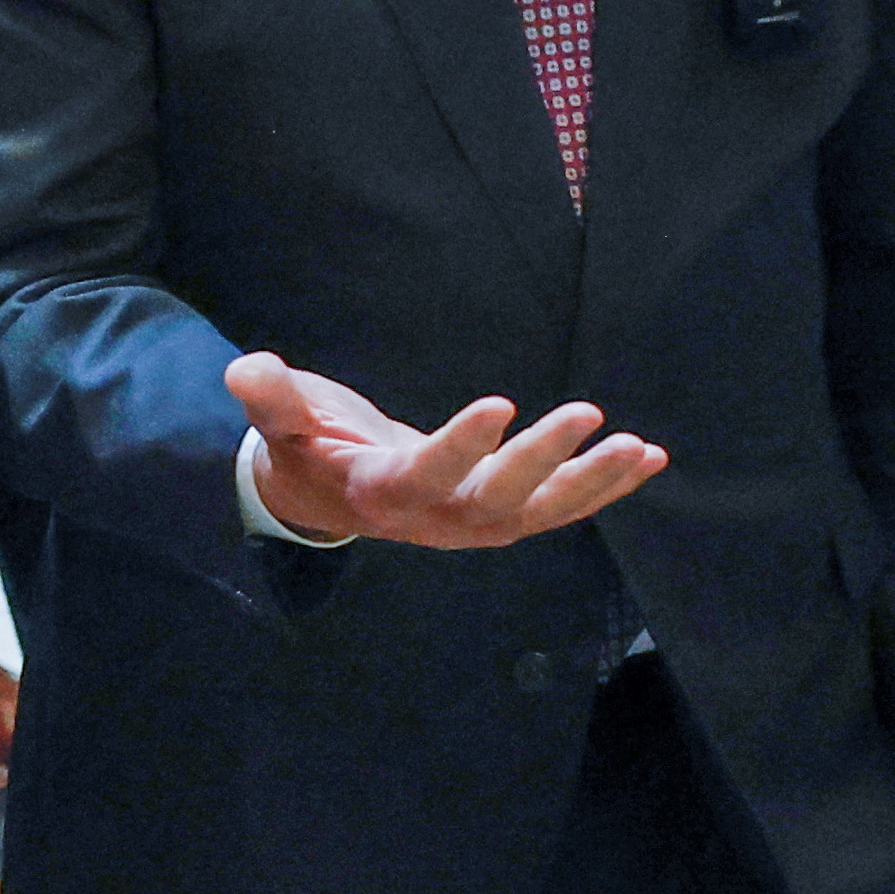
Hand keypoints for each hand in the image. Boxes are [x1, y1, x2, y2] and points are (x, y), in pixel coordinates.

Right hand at [231, 350, 662, 547]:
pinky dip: (606, 487)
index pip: (427, 472)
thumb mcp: (284, 423)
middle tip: (589, 415)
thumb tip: (243, 368)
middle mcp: (436, 519)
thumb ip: (270, 399)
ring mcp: (474, 524)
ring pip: (541, 512)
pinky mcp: (502, 517)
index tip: (501, 405)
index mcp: (383, 492)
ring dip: (593, 482)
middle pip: (496, 499)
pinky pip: (560, 509)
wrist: (333, 499)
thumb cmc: (310, 449)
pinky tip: (651, 458)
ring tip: (639, 447)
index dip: (462, 445)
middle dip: (544, 461)